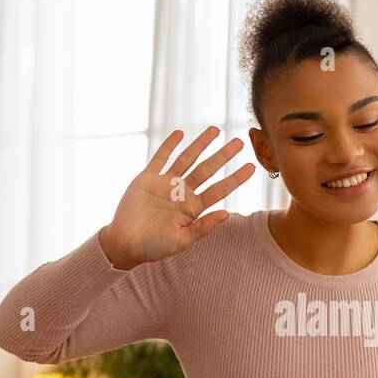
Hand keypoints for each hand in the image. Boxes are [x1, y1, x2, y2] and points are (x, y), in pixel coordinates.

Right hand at [99, 126, 255, 267]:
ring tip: (215, 130)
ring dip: (200, 144)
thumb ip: (203, 227)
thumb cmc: (154, 247)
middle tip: (239, 143)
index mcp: (193, 208)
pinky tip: (180, 134)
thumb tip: (226, 214)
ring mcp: (166, 183)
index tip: (252, 168)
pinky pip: (160, 157)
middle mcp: (182, 192)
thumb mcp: (182, 241)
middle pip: (207, 170)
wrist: (125, 243)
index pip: (219, 189)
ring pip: (187, 159)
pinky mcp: (148, 178)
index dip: (235, 179)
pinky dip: (170, 145)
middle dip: (223, 156)